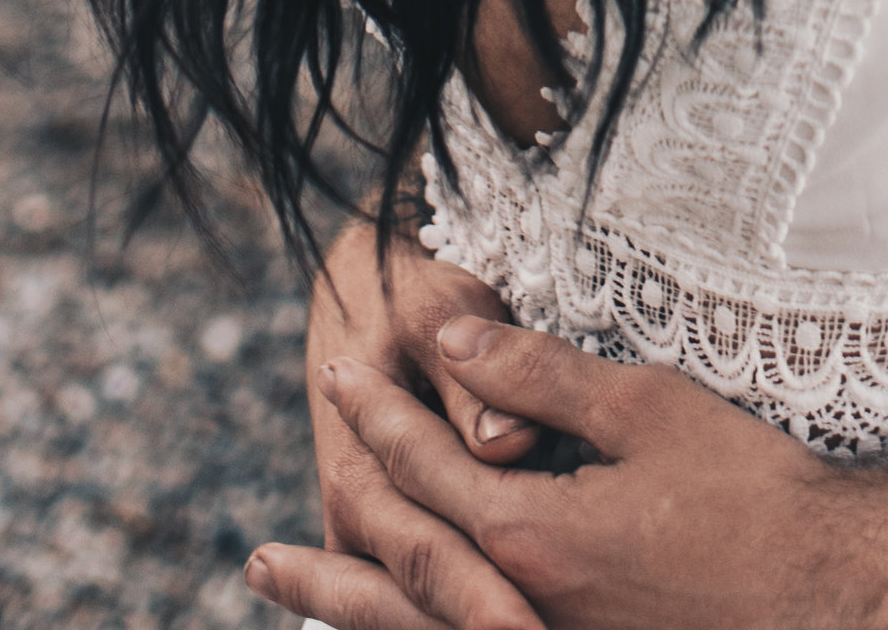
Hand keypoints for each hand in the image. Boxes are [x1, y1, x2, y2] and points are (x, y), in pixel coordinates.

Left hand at [248, 320, 887, 629]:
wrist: (839, 595)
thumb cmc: (757, 492)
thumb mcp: (650, 410)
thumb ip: (541, 377)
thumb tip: (451, 339)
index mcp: (535, 539)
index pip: (427, 470)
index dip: (380, 416)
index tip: (341, 371)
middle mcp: (522, 614)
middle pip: (400, 573)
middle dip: (336, 537)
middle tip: (263, 547)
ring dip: (351, 613)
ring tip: (291, 594)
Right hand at [307, 219, 542, 597]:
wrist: (357, 292)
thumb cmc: (407, 295)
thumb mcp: (434, 307)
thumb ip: (470, 382)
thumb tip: (506, 443)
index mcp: (359, 475)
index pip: (430, 551)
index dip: (481, 595)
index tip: (530, 627)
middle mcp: (358, 521)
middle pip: (429, 593)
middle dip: (482, 621)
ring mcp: (370, 538)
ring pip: (416, 609)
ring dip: (464, 618)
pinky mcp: (392, 535)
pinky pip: (416, 596)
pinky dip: (446, 607)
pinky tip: (515, 610)